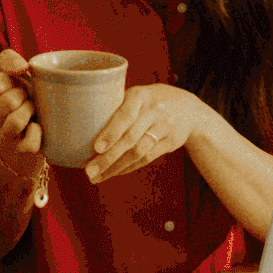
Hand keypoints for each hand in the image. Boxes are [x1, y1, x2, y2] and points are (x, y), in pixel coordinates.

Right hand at [0, 47, 44, 162]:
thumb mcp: (7, 71)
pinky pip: (29, 142)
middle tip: (23, 98)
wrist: (32, 120)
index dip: (12, 80)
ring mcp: (0, 140)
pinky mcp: (18, 152)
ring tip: (29, 109)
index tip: (13, 85)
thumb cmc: (17, 92)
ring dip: (29, 110)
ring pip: (16, 121)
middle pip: (7, 101)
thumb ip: (7, 60)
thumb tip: (21, 68)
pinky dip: (37, 131)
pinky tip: (35, 126)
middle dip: (22, 95)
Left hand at [82, 83, 223, 184]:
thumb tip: (82, 126)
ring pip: (138, 152)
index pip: (125, 115)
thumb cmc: (151, 101)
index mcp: (141, 95)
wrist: (190, 110)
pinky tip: (113, 173)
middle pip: (130, 138)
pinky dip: (128, 168)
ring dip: (116, 167)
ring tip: (97, 176)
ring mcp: (165, 127)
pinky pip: (146, 159)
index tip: (96, 147)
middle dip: (108, 157)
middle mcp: (154, 111)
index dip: (111, 132)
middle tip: (89, 171)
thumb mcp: (138, 95)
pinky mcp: (170, 143)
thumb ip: (117, 107)